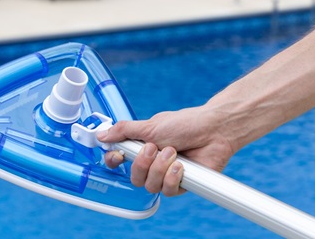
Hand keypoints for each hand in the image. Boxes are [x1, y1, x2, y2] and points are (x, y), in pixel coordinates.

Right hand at [96, 106, 235, 196]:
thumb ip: (124, 131)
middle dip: (143, 163)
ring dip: (160, 168)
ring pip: (150, 186)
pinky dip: (172, 177)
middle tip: (154, 147)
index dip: (114, 161)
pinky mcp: (180, 185)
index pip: (119, 161)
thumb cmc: (184, 124)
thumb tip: (101, 135)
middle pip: (134, 177)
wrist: (213, 130)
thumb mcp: (150, 125)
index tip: (117, 155)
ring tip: (173, 152)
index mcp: (141, 147)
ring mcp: (165, 175)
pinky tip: (180, 166)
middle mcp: (151, 163)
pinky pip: (167, 191)